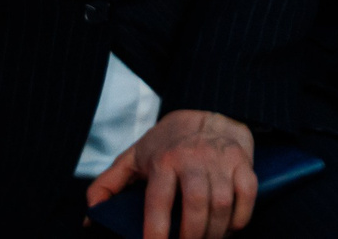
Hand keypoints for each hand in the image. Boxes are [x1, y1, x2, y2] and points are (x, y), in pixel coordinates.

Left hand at [84, 109, 255, 238]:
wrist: (207, 110)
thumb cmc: (166, 142)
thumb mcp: (132, 158)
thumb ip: (107, 185)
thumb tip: (90, 218)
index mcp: (163, 161)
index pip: (159, 202)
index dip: (157, 231)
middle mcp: (194, 158)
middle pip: (196, 205)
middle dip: (191, 237)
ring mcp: (221, 159)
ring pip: (222, 203)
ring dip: (215, 232)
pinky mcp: (243, 161)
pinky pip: (247, 193)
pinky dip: (240, 216)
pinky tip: (229, 228)